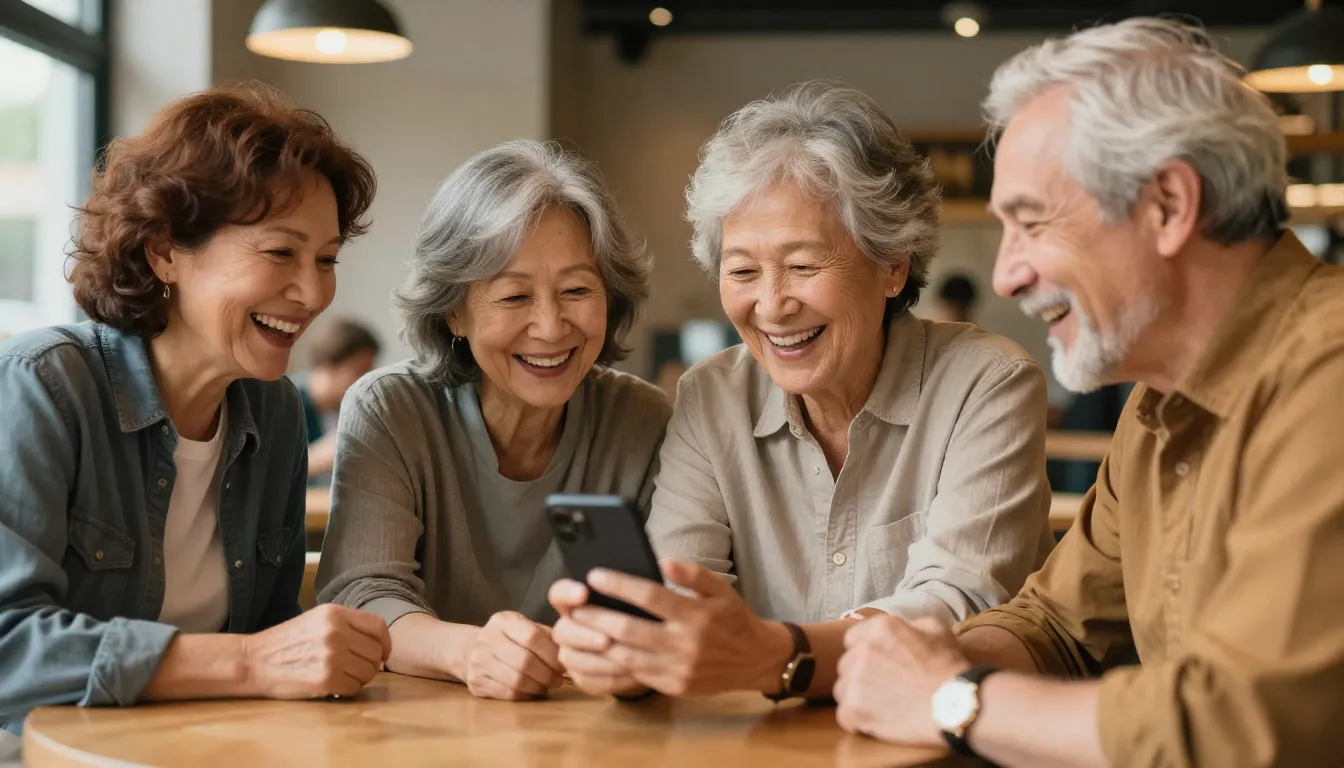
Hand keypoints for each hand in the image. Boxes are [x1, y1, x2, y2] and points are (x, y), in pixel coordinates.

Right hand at [241, 603, 391, 698]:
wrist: (254, 661)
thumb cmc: (287, 642)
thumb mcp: (317, 619)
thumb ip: (346, 624)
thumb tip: (378, 641)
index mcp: (335, 613)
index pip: (378, 627)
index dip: (385, 643)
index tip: (383, 654)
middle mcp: (336, 632)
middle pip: (375, 653)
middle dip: (369, 664)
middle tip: (353, 669)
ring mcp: (331, 656)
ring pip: (368, 672)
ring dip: (359, 678)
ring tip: (341, 676)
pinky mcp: (325, 680)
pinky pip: (354, 688)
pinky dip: (348, 690)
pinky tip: (333, 686)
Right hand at [462, 611, 564, 700]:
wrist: (470, 650)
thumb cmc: (509, 639)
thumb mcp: (524, 627)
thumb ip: (545, 635)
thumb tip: (569, 652)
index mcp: (502, 621)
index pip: (532, 636)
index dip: (551, 654)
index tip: (563, 664)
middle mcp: (487, 638)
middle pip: (524, 661)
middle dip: (547, 674)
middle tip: (558, 680)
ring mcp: (478, 661)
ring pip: (516, 680)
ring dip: (538, 687)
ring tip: (547, 685)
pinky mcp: (476, 682)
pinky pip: (507, 694)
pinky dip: (525, 695)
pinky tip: (533, 691)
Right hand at [549, 579, 646, 696]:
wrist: (650, 649)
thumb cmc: (644, 615)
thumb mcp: (647, 597)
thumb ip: (648, 582)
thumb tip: (665, 565)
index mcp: (577, 601)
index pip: (559, 593)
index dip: (567, 592)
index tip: (584, 592)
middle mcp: (569, 626)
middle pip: (561, 630)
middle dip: (584, 635)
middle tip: (607, 640)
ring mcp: (571, 652)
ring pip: (572, 659)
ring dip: (599, 661)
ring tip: (625, 661)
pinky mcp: (581, 677)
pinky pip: (588, 681)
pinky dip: (610, 679)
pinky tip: (631, 675)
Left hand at [552, 559, 792, 696]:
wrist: (755, 660)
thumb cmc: (732, 618)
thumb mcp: (720, 588)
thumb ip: (692, 573)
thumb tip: (663, 561)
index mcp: (695, 615)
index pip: (650, 596)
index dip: (619, 585)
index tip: (595, 574)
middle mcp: (685, 644)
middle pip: (629, 630)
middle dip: (597, 617)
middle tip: (576, 605)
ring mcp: (678, 669)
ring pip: (627, 656)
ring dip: (598, 642)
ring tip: (580, 626)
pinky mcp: (673, 687)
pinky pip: (637, 675)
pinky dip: (615, 662)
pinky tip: (599, 649)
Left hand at [834, 615, 969, 745]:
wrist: (956, 705)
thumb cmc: (950, 668)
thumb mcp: (936, 630)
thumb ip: (910, 625)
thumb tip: (901, 629)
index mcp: (879, 628)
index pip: (852, 638)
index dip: (864, 652)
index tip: (878, 665)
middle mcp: (862, 650)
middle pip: (846, 664)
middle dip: (860, 675)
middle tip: (882, 687)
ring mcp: (855, 681)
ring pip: (842, 689)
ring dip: (856, 697)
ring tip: (881, 706)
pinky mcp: (854, 710)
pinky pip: (844, 716)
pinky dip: (857, 721)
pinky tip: (875, 722)